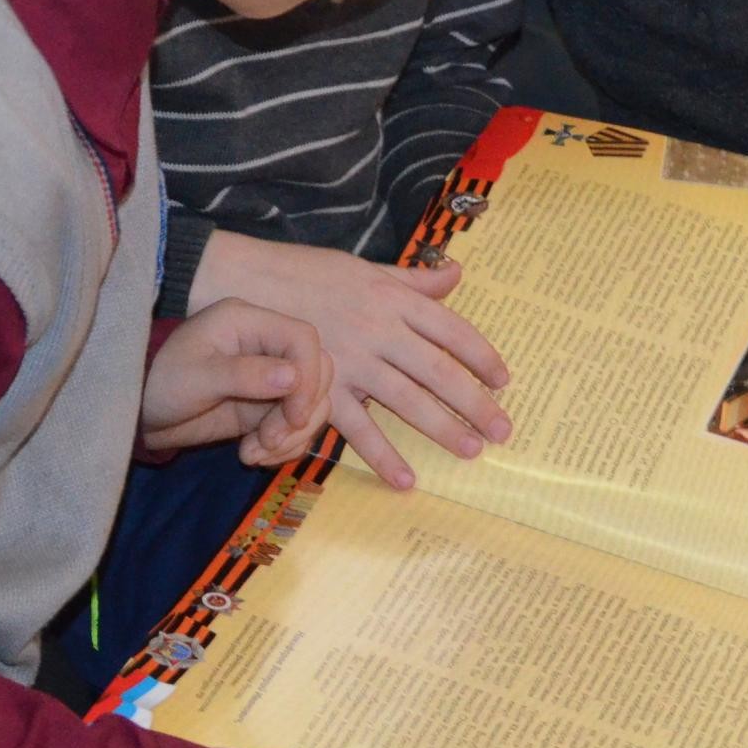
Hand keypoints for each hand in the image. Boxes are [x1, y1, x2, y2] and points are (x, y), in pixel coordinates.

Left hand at [141, 299, 331, 466]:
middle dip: (301, 413)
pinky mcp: (267, 406)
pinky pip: (297, 426)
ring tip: (254, 454)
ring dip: (292, 436)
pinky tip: (253, 456)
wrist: (138, 414)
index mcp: (249, 322)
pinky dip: (284, 446)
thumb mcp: (196, 378)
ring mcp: (269, 377)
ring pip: (312, 403)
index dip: (309, 377)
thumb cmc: (160, 384)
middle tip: (269, 440)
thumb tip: (293, 376)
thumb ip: (244, 375)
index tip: (294, 416)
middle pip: (317, 372)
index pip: (303, 339)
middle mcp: (266, 345)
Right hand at [190, 233, 512, 487]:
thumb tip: (456, 274)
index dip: (482, 356)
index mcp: (393, 299)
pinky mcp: (321, 388)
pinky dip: (382, 455)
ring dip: (442, 428)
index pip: (451, 330)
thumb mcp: (365, 268)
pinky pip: (356, 427)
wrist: (243, 282)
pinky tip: (405, 479)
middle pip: (438, 370)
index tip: (504, 380)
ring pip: (407, 400)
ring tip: (471, 451)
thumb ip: (412, 280)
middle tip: (503, 430)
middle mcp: (379, 330)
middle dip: (474, 402)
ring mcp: (351, 360)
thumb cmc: (305, 273)